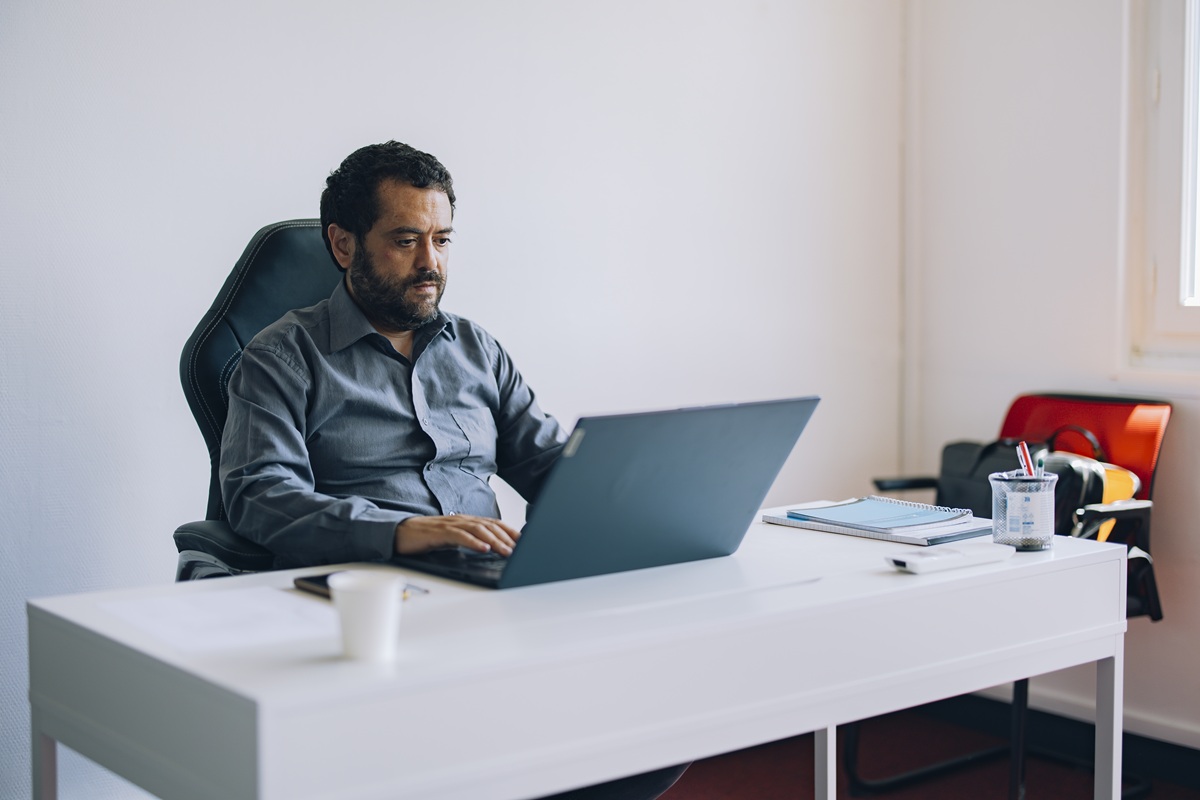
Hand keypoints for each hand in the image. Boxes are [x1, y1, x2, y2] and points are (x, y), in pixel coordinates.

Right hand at [394, 514, 520, 555]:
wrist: (401, 533)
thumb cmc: (427, 537)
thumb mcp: (453, 539)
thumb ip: (470, 540)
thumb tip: (490, 548)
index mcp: (466, 521)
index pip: (493, 523)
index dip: (510, 531)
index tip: (525, 541)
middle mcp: (461, 520)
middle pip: (489, 526)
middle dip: (507, 538)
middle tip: (521, 550)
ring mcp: (450, 524)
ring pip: (478, 530)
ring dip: (494, 541)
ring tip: (506, 551)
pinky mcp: (439, 533)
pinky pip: (459, 536)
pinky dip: (473, 542)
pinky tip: (483, 548)